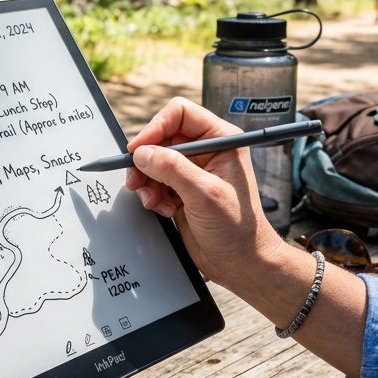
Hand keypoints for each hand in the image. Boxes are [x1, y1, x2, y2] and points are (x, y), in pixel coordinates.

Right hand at [124, 98, 294, 298]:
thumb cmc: (238, 229)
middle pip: (162, 138)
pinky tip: (162, 209)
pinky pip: (155, 182)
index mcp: (222, 140)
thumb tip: (143, 153)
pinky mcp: (182, 190)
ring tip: (153, 200)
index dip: (155, 128)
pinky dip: (152, 194)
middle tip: (137, 179)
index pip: (180, 114)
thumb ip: (172, 169)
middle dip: (147, 160)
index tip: (139, 150)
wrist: (241, 263)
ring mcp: (193, 171)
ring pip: (155, 161)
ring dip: (147, 181)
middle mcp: (207, 151)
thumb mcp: (204, 194)